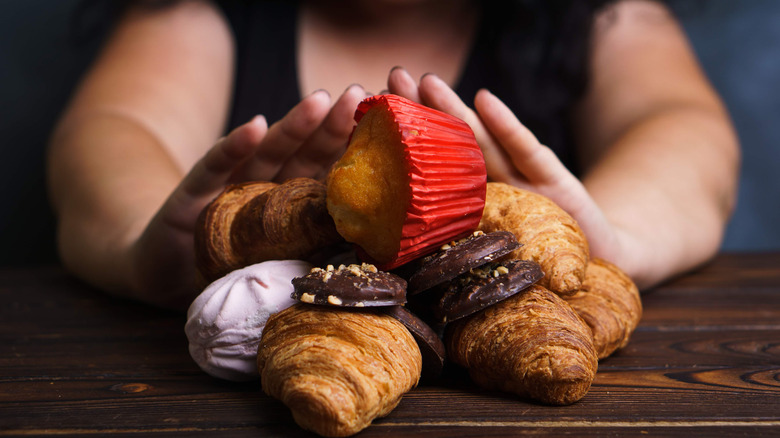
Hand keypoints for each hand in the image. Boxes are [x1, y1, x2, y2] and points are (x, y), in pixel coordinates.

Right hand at [129, 86, 364, 308]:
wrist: (168, 274)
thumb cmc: (231, 266)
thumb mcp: (279, 260)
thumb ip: (322, 246)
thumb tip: (385, 242)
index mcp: (293, 204)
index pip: (330, 173)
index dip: (354, 150)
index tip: (386, 126)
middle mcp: (267, 187)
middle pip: (305, 153)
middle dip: (332, 125)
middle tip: (358, 95)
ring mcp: (232, 185)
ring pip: (268, 152)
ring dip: (293, 126)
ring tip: (320, 100)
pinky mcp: (196, 192)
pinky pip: (217, 166)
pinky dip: (234, 146)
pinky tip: (254, 125)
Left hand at [387, 68, 622, 268]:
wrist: (596, 268)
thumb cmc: (538, 265)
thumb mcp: (491, 261)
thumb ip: (454, 248)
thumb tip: (386, 249)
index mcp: (469, 207)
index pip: (431, 167)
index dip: (405, 139)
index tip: (373, 112)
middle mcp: (491, 186)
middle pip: (450, 143)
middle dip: (422, 109)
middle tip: (393, 77)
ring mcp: (521, 179)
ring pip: (481, 140)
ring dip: (453, 109)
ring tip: (426, 81)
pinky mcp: (554, 180)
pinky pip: (525, 151)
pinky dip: (505, 126)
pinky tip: (485, 101)